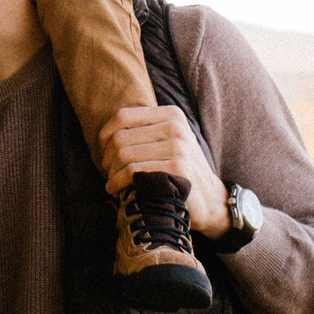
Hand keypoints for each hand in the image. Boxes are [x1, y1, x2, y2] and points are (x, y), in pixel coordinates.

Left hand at [96, 105, 229, 236]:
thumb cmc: (179, 169)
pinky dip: (118, 182)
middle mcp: (175, 126)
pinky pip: (133, 171)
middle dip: (107, 158)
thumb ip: (144, 131)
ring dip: (111, 173)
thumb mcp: (168, 141)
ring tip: (112, 182)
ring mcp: (178, 147)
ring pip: (124, 155)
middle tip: (108, 172)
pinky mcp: (177, 168)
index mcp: (171, 114)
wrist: (210, 198)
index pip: (123, 116)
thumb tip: (104, 135)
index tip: (103, 151)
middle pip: (120, 138)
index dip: (106, 134)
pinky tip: (116, 189)